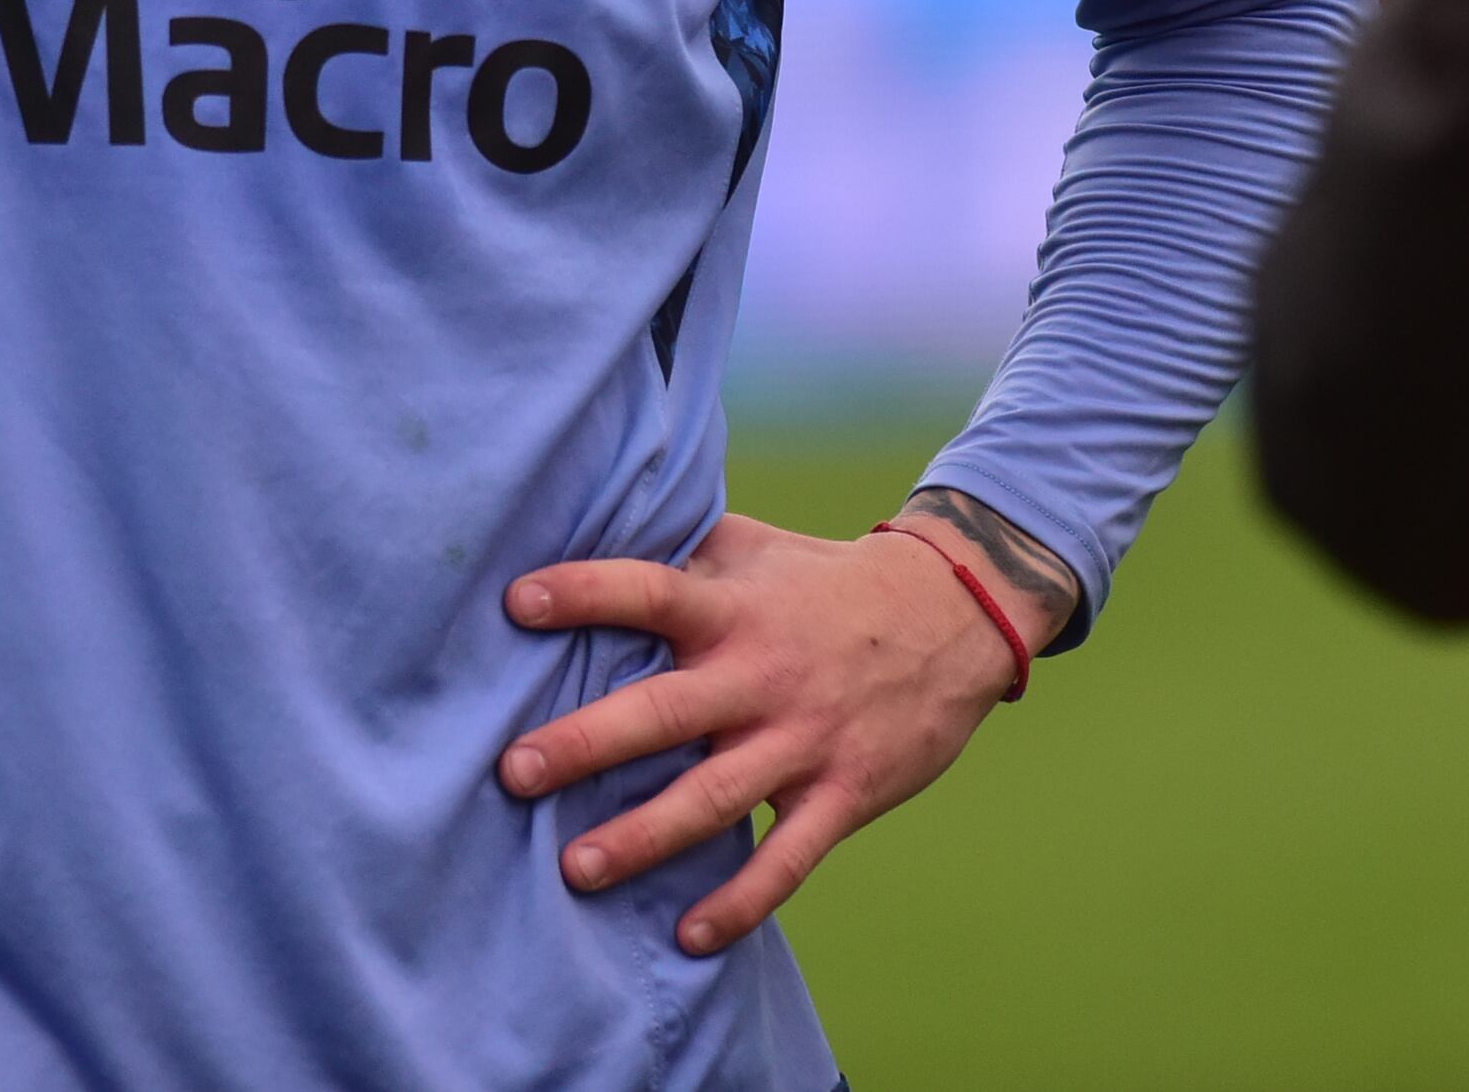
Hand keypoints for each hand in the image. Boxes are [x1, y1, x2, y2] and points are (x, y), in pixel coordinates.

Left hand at [495, 494, 1079, 956]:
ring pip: (713, 798)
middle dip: (586, 744)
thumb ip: (678, 551)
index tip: (516, 602)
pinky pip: (787, 858)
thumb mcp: (753, 547)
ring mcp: (803, 741)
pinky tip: (689, 936)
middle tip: (514, 773)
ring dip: (644, 837)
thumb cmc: (824, 581)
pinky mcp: (843, 793)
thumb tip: (585, 531)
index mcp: (732, 610)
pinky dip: (741, 901)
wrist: (954, 614)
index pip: (649, 592)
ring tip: (575, 869)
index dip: (584, 593)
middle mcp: (760, 677)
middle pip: (664, 713)